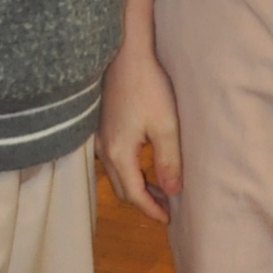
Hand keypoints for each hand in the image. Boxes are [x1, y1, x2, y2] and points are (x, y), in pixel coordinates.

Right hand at [100, 43, 181, 222]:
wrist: (125, 53)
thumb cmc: (148, 87)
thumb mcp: (166, 126)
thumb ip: (169, 161)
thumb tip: (172, 190)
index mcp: (119, 153)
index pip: (133, 193)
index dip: (150, 209)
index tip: (168, 219)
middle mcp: (104, 148)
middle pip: (121, 187)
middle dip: (143, 200)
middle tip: (166, 206)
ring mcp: (100, 136)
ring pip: (116, 172)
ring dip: (136, 184)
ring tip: (159, 186)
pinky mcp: (101, 124)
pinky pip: (113, 158)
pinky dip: (128, 169)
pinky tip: (142, 161)